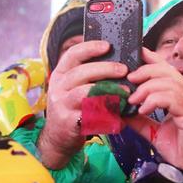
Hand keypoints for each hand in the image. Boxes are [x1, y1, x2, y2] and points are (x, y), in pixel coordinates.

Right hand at [36, 40, 127, 169]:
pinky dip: (108, 114)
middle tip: (124, 69)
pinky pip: (91, 115)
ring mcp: (62, 105)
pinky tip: (120, 115)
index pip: (72, 54)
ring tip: (125, 91)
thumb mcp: (72, 87)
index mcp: (60, 74)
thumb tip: (116, 61)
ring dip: (108, 90)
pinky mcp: (69, 122)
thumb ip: (87, 74)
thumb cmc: (72, 107)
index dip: (89, 48)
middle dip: (105, 68)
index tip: (108, 45)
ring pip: (84, 92)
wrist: (58, 137)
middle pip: (81, 72)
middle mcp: (58, 87)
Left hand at [126, 49, 182, 182]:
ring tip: (133, 100)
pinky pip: (171, 97)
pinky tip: (144, 110)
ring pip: (167, 81)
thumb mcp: (155, 132)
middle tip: (128, 80)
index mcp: (179, 95)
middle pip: (165, 69)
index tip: (133, 55)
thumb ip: (140, 121)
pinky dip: (154, 100)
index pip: (165, 69)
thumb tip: (121, 112)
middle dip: (144, 70)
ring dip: (146, 88)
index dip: (150, 58)